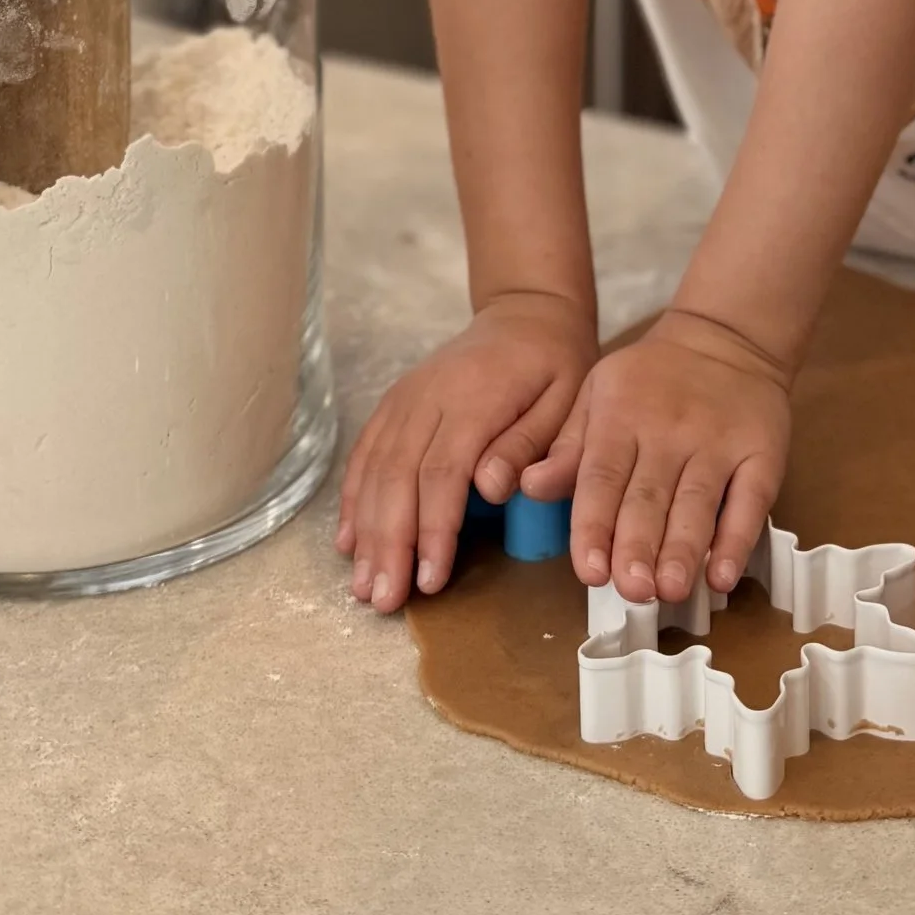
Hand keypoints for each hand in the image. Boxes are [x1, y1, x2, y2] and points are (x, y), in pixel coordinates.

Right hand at [337, 290, 596, 612]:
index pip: (443, 472)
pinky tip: (348, 540)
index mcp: (474, 398)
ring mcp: (405, 398)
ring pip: (375, 469)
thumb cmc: (555, 366)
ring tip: (363, 585)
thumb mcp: (566, 401)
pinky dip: (353, 499)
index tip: (430, 579)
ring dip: (365, 531)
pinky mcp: (394, 404)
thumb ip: (527, 444)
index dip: (433, 529)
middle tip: (385, 599)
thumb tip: (490, 488)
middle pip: (397, 476)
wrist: (526, 315)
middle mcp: (427, 397)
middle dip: (388, 543)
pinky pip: (366, 453)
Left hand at [526, 308, 791, 606]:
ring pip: (697, 502)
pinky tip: (722, 576)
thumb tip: (528, 486)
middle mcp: (669, 431)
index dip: (594, 526)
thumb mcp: (596, 395)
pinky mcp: (760, 453)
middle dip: (638, 546)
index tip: (589, 571)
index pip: (602, 478)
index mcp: (620, 416)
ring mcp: (718, 443)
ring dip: (683, 549)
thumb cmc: (649, 380)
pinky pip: (750, 501)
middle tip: (631, 590)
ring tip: (670, 590)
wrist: (726, 339)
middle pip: (649, 496)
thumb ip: (566, 448)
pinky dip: (736, 540)